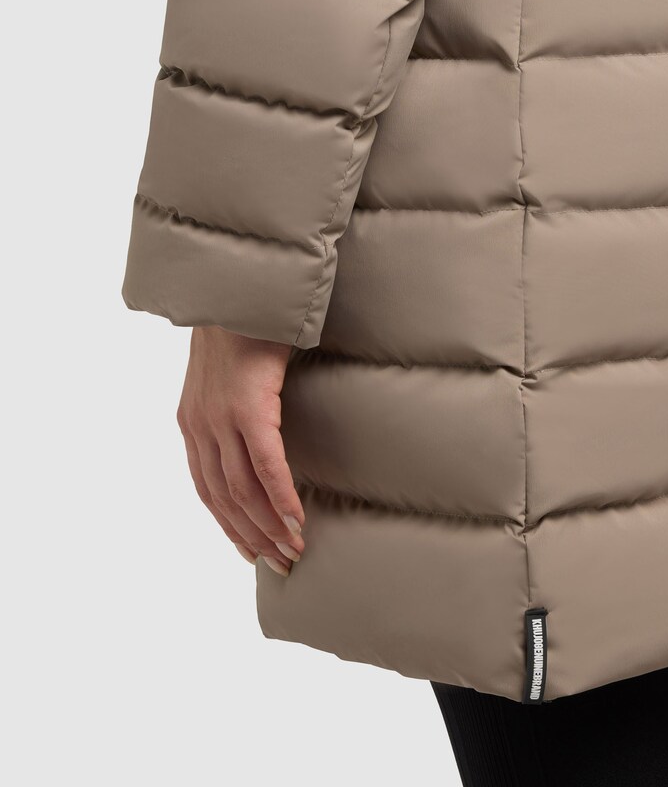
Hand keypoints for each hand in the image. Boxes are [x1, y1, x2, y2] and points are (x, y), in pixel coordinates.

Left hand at [177, 326, 305, 575]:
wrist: (240, 285)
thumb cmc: (244, 322)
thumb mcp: (229, 371)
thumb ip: (238, 403)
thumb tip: (264, 426)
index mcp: (191, 420)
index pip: (206, 488)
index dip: (229, 524)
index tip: (251, 549)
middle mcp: (199, 425)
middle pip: (222, 498)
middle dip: (251, 535)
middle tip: (279, 562)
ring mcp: (221, 418)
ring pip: (243, 491)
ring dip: (270, 526)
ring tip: (293, 550)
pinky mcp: (248, 409)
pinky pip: (266, 466)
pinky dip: (282, 497)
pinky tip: (296, 519)